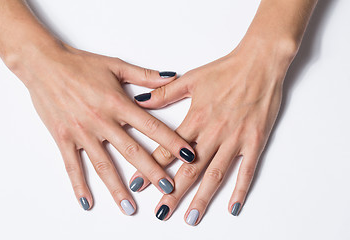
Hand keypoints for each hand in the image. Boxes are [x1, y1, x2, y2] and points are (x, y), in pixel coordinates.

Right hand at [14, 43, 194, 213]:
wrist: (44, 64)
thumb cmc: (80, 64)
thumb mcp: (116, 65)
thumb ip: (145, 75)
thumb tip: (172, 77)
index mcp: (118, 103)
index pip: (152, 127)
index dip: (172, 142)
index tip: (188, 156)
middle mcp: (102, 121)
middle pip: (132, 151)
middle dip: (152, 172)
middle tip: (168, 189)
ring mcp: (82, 132)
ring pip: (104, 165)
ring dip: (118, 188)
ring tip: (131, 207)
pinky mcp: (63, 138)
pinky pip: (72, 166)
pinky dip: (79, 186)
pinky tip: (88, 202)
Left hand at [130, 38, 295, 222]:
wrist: (259, 62)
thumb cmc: (225, 70)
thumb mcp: (191, 78)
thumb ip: (165, 93)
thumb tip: (140, 100)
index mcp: (196, 118)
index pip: (168, 150)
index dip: (151, 168)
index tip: (138, 185)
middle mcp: (213, 133)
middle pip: (189, 170)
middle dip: (173, 193)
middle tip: (161, 213)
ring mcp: (235, 140)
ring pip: (215, 175)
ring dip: (201, 198)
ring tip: (190, 217)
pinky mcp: (254, 141)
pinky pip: (246, 170)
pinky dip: (240, 190)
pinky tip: (233, 207)